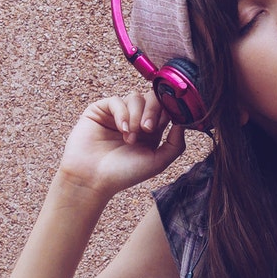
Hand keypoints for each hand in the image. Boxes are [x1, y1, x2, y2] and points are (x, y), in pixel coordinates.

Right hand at [57, 92, 186, 198]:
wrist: (92, 180)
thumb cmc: (124, 174)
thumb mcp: (158, 162)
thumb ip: (176, 144)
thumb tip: (184, 123)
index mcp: (151, 131)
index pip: (166, 109)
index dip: (169, 111)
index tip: (169, 121)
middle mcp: (136, 119)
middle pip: (152, 98)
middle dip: (154, 111)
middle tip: (148, 129)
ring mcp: (118, 114)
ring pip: (135, 97)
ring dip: (136, 116)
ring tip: (130, 138)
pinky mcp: (100, 110)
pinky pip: (116, 100)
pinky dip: (122, 113)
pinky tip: (121, 130)